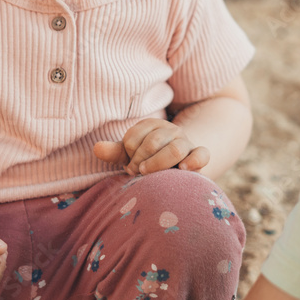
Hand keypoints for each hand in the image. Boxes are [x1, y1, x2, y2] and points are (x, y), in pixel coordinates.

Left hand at [94, 118, 209, 174]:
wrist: (176, 167)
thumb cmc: (148, 159)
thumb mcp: (131, 155)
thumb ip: (115, 152)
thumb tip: (96, 148)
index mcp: (151, 126)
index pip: (134, 136)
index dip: (128, 152)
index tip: (128, 165)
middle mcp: (170, 130)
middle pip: (153, 142)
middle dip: (140, 160)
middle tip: (137, 173)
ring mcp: (186, 142)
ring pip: (175, 149)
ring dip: (158, 163)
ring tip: (148, 173)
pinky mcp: (199, 156)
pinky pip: (202, 154)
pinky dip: (193, 160)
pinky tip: (182, 169)